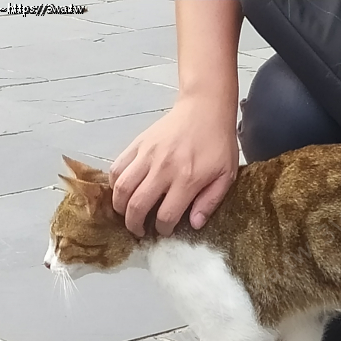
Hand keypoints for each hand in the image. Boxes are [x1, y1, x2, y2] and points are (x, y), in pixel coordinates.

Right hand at [109, 94, 238, 236]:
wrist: (204, 109)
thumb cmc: (218, 143)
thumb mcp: (226, 175)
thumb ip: (210, 201)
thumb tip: (194, 224)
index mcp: (188, 179)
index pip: (166, 215)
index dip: (163, 229)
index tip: (164, 230)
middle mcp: (164, 169)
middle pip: (138, 205)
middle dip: (134, 224)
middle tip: (138, 231)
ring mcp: (147, 155)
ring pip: (122, 188)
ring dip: (120, 207)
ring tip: (126, 214)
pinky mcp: (138, 144)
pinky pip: (117, 167)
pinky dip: (114, 184)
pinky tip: (122, 191)